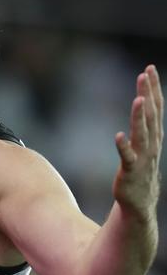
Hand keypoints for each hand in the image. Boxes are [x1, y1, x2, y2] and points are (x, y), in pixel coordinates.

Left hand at [114, 65, 162, 219]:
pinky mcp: (129, 173)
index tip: (150, 68)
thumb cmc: (139, 173)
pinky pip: (127, 158)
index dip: (153, 88)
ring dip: (140, 117)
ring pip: (142, 134)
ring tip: (138, 99)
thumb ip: (145, 126)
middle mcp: (151, 146)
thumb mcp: (145, 146)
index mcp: (154, 138)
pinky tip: (118, 136)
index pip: (156, 108)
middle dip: (149, 94)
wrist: (139, 205)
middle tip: (146, 73)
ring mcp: (142, 159)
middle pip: (151, 116)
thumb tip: (144, 101)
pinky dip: (124, 147)